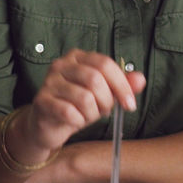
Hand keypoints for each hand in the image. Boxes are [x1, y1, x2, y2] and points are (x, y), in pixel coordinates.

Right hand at [13, 50, 146, 157]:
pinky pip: (69, 112)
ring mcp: (49, 82)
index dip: (122, 85)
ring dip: (92, 114)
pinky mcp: (41, 100)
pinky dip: (78, 122)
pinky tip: (75, 121)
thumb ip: (121, 86)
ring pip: (84, 98)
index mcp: (77, 57)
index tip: (130, 104)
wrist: (48, 125)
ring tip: (87, 116)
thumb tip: (140, 79)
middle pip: (95, 79)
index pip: (105, 64)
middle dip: (106, 101)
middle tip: (104, 111)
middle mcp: (61, 64)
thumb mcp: (103, 95)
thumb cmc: (76, 106)